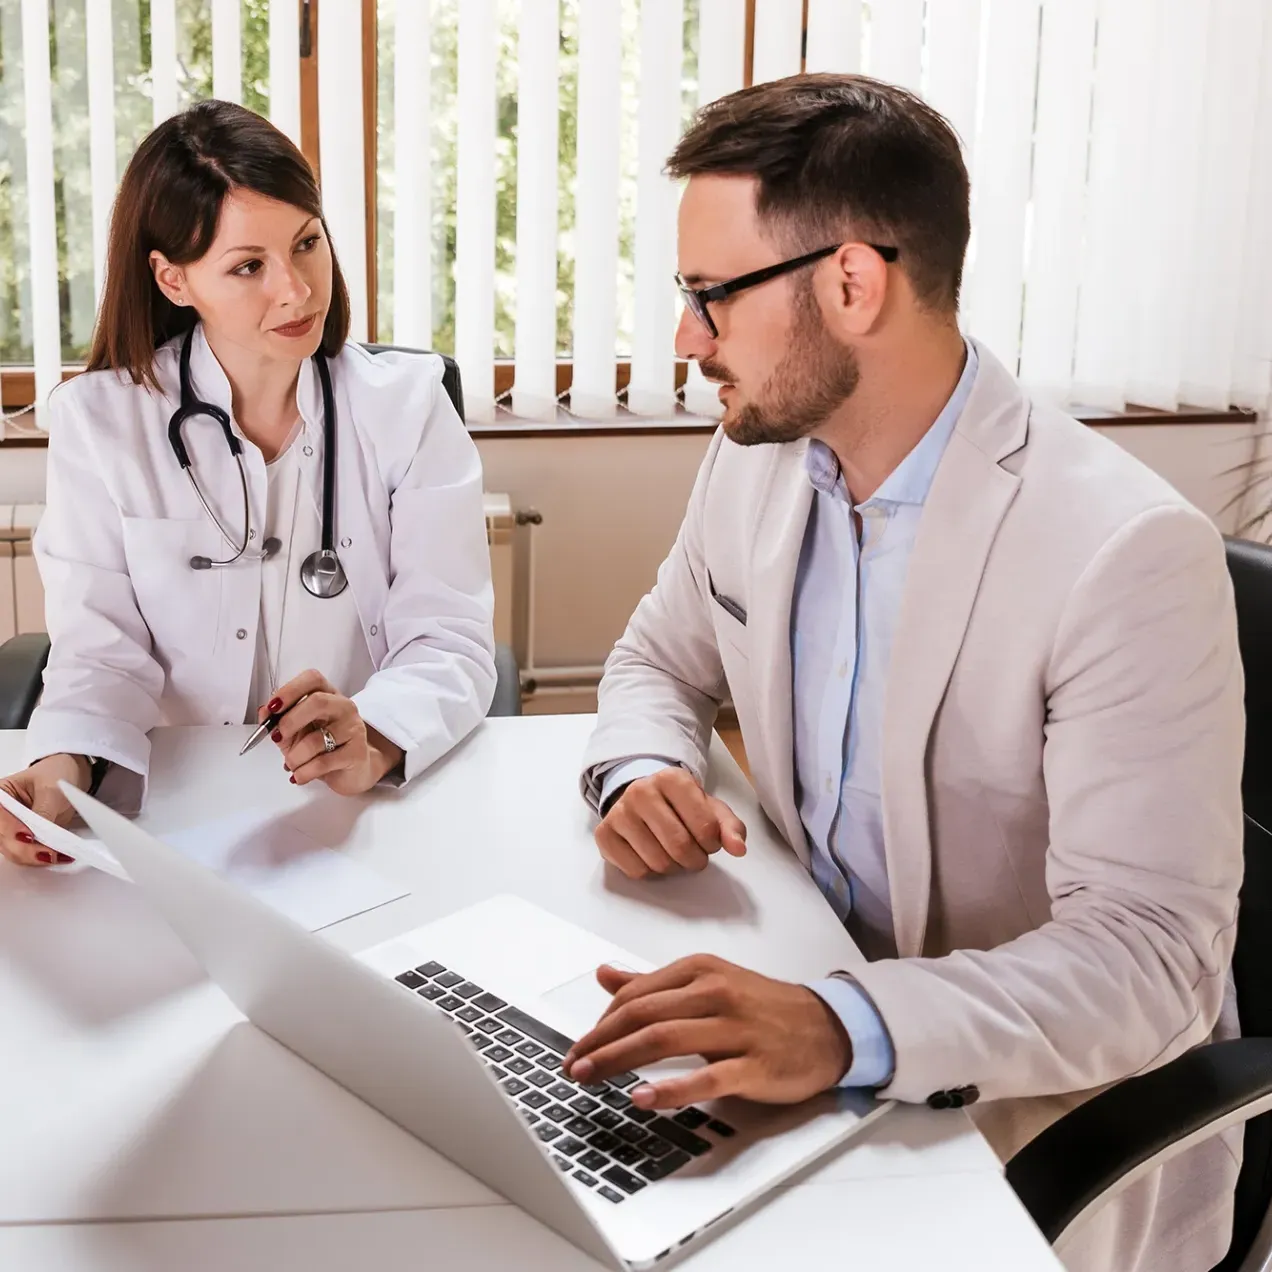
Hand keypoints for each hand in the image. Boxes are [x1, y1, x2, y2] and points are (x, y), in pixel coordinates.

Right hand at [0, 753, 90, 866]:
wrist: (71, 776)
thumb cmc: (56, 774)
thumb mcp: (50, 789)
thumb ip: (43, 811)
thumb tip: (40, 833)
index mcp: (0, 796)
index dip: (10, 829)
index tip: (29, 836)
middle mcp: (2, 815)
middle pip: (3, 840)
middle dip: (25, 849)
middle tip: (49, 852)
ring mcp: (11, 830)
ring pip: (14, 852)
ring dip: (34, 857)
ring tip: (57, 855)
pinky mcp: (25, 840)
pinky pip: (28, 855)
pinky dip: (41, 858)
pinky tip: (57, 856)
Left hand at [258, 669, 403, 795]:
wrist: (352, 771)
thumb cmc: (322, 748)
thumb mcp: (294, 733)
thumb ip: (278, 721)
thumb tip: (263, 712)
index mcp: (328, 695)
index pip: (313, 679)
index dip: (290, 690)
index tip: (273, 707)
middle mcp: (343, 707)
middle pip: (318, 702)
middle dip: (290, 721)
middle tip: (279, 737)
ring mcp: (353, 728)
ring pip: (317, 740)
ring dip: (295, 757)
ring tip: (292, 765)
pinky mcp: (356, 753)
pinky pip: (323, 762)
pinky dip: (304, 772)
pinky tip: (299, 776)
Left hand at [563, 955, 851, 1108]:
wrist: (827, 1027)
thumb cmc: (763, 1007)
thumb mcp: (707, 982)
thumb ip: (653, 983)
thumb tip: (605, 974)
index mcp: (700, 970)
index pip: (635, 993)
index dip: (601, 1022)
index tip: (581, 1046)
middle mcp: (715, 992)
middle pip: (642, 1014)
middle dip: (599, 1041)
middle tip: (573, 1065)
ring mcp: (735, 1027)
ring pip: (664, 1038)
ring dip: (619, 1059)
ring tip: (591, 1076)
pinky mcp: (754, 1064)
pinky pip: (706, 1076)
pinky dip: (670, 1088)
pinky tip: (642, 1097)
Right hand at [596, 768, 746, 877]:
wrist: (642, 798)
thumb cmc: (681, 806)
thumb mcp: (710, 809)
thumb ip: (730, 828)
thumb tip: (738, 849)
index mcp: (672, 778)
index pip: (705, 827)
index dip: (712, 843)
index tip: (708, 840)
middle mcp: (641, 791)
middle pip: (679, 847)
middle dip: (694, 860)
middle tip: (694, 854)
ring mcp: (619, 812)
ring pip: (657, 862)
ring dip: (673, 867)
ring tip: (672, 852)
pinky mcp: (604, 834)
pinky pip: (635, 871)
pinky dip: (649, 871)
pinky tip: (649, 853)